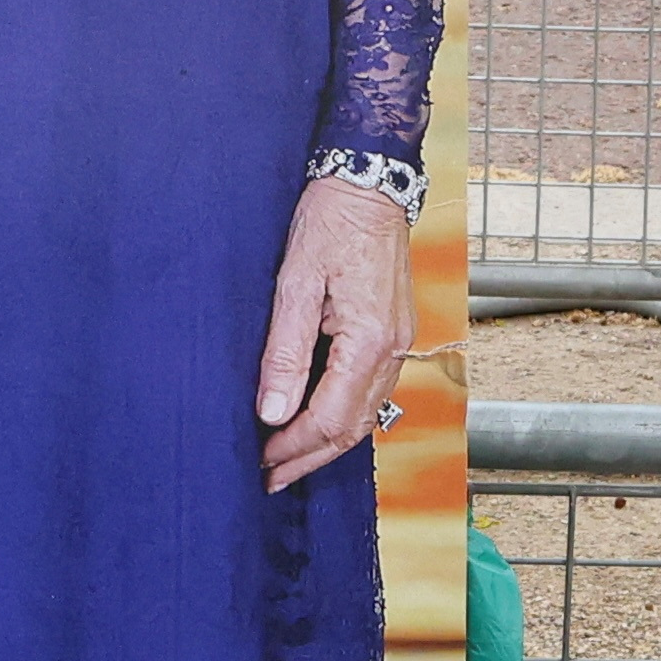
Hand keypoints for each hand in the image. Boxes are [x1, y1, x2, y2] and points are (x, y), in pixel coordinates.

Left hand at [256, 179, 409, 490]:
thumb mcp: (295, 283)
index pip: (330, 417)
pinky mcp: (395, 331)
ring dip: (327, 441)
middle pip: (353, 427)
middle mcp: (393, 348)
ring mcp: (399, 340)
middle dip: (310, 457)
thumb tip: (273, 411)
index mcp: (369, 340)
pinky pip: (373, 389)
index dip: (293, 447)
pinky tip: (318, 419)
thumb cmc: (330, 221)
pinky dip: (344, 414)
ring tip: (289, 459)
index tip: (261, 461)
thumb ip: (285, 352)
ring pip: (367, 413)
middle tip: (271, 478)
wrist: (369, 181)